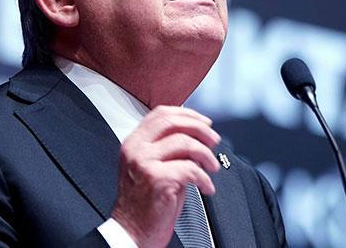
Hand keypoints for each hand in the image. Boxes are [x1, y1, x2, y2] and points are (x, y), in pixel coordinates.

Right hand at [111, 105, 220, 246]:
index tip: (204, 123)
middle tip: (214, 141)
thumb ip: (169, 148)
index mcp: (134, 142)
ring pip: (185, 143)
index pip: (161, 114)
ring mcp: (144, 162)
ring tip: (212, 167)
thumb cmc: (144, 203)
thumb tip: (197, 136)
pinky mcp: (156, 179)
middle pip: (173, 122)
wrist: (131, 232)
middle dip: (200, 129)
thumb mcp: (152, 166)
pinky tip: (206, 187)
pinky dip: (204, 178)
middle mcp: (136, 149)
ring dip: (206, 155)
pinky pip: (190, 169)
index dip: (187, 114)